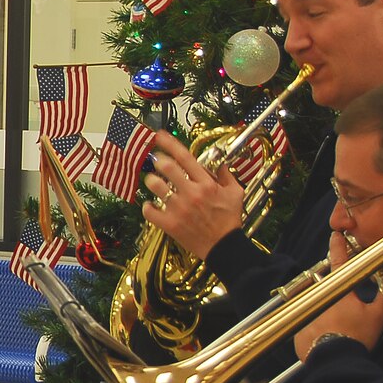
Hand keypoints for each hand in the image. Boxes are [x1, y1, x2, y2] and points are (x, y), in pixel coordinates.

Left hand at [141, 133, 247, 260]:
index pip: (185, 157)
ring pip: (155, 187)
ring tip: (152, 181)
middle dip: (158, 160)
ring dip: (151, 181)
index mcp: (206, 183)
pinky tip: (151, 205)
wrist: (223, 246)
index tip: (159, 136)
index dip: (169, 143)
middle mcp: (191, 193)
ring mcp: (179, 209)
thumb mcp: (235, 193)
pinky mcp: (170, 224)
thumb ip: (226, 175)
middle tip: (156, 160)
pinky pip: (150, 211)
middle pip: (167, 168)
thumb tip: (219, 162)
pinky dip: (147, 207)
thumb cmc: (229, 220)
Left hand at [292, 231, 382, 358]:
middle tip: (346, 307)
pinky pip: (308, 324)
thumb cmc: (357, 336)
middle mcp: (318, 297)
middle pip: (326, 286)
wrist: (335, 362)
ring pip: (316, 305)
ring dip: (325, 312)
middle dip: (335, 291)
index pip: (339, 262)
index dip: (338, 247)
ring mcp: (306, 313)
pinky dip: (317, 329)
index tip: (335, 234)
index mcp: (338, 290)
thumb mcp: (377, 316)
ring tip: (338, 329)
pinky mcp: (298, 330)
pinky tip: (327, 340)